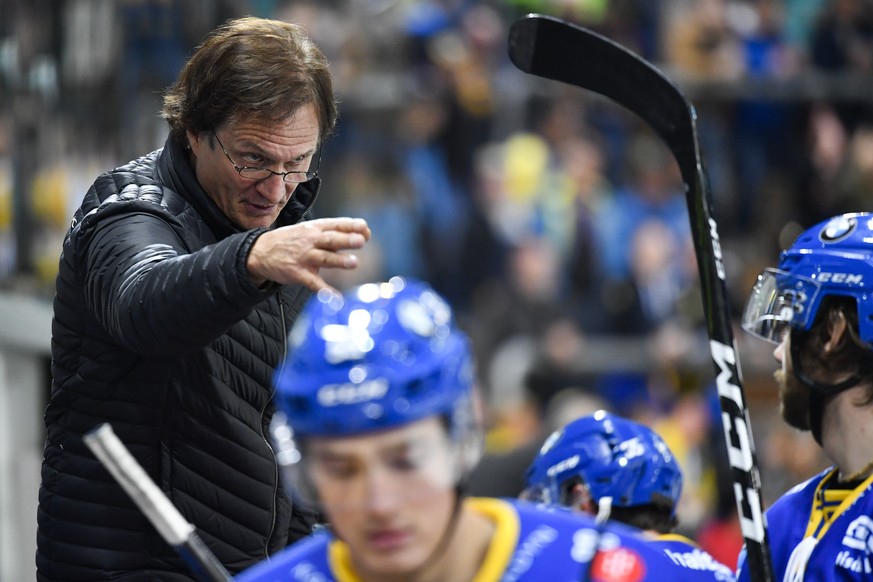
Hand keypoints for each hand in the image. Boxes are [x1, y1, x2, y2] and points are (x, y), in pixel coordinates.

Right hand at [247, 217, 370, 291]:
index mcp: (315, 228)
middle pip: (331, 240)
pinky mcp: (297, 274)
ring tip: (354, 263)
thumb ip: (331, 233)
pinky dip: (324, 291)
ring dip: (339, 260)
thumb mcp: (307, 230)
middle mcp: (310, 241)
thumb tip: (361, 234)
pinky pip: (313, 283)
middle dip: (346, 240)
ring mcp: (304, 257)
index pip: (336, 225)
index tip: (366, 229)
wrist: (259, 251)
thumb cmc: (290, 240)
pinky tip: (336, 298)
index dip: (351, 227)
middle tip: (361, 241)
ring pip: (324, 258)